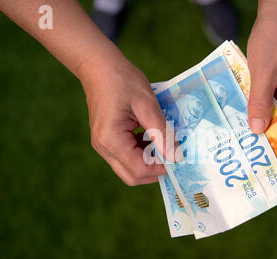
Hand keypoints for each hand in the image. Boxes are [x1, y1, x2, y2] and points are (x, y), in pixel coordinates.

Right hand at [79, 51, 172, 185]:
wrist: (99, 65)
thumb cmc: (122, 80)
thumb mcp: (147, 104)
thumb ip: (161, 132)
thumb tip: (176, 157)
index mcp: (111, 140)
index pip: (139, 169)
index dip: (161, 168)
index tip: (178, 158)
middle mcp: (104, 148)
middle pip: (132, 176)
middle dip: (154, 171)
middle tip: (173, 156)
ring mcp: (103, 145)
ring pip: (129, 168)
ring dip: (148, 162)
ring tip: (164, 144)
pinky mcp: (106, 140)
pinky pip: (125, 157)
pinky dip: (141, 153)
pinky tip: (152, 137)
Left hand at [247, 0, 276, 132]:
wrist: (275, 13)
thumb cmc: (273, 40)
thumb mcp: (263, 73)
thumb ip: (260, 102)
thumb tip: (257, 130)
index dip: (269, 134)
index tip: (249, 145)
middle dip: (258, 122)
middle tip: (236, 136)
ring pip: (269, 106)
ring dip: (253, 109)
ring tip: (234, 121)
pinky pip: (265, 95)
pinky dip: (252, 97)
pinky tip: (238, 102)